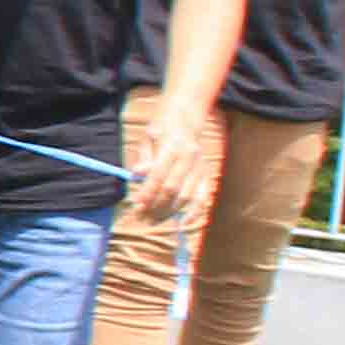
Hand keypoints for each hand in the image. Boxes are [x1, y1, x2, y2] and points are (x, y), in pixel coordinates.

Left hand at [131, 115, 219, 231]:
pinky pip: (203, 197)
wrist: (184, 120)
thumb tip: (136, 175)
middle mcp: (189, 157)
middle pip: (172, 188)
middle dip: (155, 205)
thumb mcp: (147, 138)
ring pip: (186, 196)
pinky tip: (184, 223)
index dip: (147, 192)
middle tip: (142, 216)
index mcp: (172, 146)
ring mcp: (200, 167)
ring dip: (169, 211)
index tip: (136, 206)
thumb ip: (144, 158)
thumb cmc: (160, 131)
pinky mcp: (207, 175)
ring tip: (154, 220)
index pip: (158, 175)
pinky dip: (195, 212)